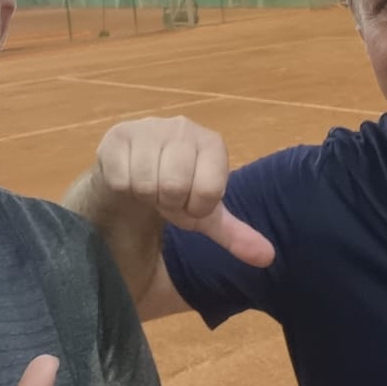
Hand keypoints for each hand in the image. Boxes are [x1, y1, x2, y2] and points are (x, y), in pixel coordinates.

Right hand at [95, 117, 274, 267]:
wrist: (134, 172)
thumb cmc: (175, 190)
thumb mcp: (206, 214)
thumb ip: (236, 235)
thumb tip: (268, 258)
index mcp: (212, 143)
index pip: (209, 191)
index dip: (196, 208)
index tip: (190, 201)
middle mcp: (183, 127)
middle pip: (175, 186)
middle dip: (169, 203)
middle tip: (166, 196)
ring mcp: (149, 128)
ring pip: (146, 183)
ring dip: (146, 196)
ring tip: (149, 187)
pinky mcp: (118, 135)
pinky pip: (121, 178)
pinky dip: (125, 189)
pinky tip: (129, 179)